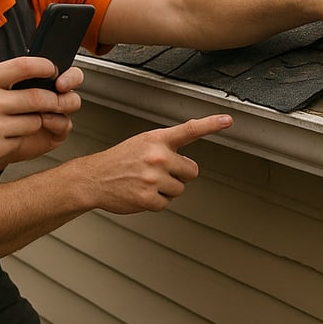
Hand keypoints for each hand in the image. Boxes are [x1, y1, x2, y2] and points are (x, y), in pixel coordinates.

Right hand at [0, 56, 81, 177]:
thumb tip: (26, 71)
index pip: (24, 66)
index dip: (45, 67)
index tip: (52, 70)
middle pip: (38, 97)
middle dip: (55, 98)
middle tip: (60, 98)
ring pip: (34, 121)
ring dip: (35, 119)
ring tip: (23, 118)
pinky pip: (21, 140)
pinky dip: (20, 137)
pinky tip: (6, 134)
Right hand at [76, 114, 232, 213]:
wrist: (94, 177)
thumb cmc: (121, 159)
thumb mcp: (143, 143)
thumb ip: (167, 147)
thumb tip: (189, 164)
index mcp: (157, 139)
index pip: (190, 129)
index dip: (211, 124)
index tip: (228, 119)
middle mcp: (158, 156)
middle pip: (192, 171)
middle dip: (180, 174)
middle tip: (158, 172)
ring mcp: (153, 178)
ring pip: (179, 189)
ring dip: (166, 189)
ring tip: (145, 181)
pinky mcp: (148, 198)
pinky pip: (166, 203)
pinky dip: (156, 201)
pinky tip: (140, 193)